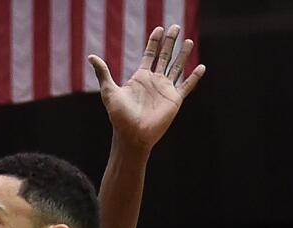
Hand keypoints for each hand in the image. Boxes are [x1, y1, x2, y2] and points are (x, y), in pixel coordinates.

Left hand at [88, 25, 205, 151]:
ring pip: (177, 67)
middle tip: (176, 26)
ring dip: (183, 55)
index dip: (154, 42)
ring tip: (189, 41)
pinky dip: (194, 77)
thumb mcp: (109, 91)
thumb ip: (103, 73)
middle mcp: (154, 81)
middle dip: (170, 42)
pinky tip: (201, 67)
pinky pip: (187, 85)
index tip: (159, 28)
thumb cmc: (119, 116)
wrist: (132, 135)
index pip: (149, 54)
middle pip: (165, 56)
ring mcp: (165, 89)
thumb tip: (90, 57)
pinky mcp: (174, 99)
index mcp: (140, 77)